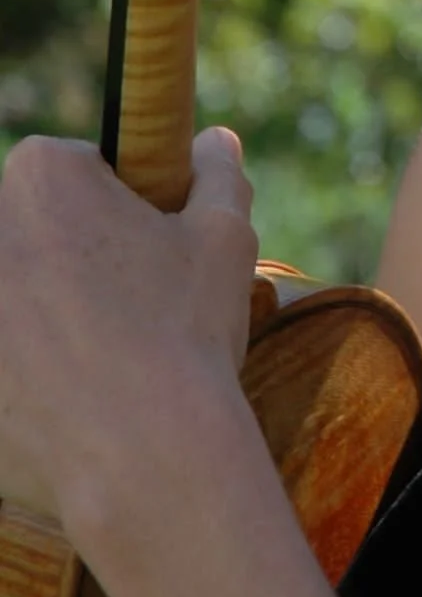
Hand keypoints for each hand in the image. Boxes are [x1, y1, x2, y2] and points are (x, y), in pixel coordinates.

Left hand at [0, 125, 256, 527]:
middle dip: (75, 253)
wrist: (140, 456)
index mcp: (42, 176)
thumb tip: (216, 141)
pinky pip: (8, 356)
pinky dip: (27, 369)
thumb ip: (216, 174)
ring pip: (16, 293)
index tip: (148, 245)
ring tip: (106, 357)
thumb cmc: (184, 330)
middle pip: (34, 227)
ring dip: (47, 312)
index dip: (119, 202)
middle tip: (132, 302)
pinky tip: (70, 399)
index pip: (77, 166)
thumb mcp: (225, 235)